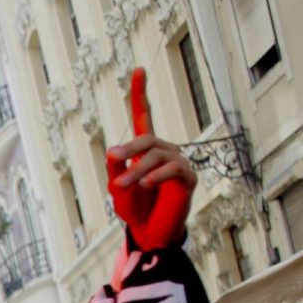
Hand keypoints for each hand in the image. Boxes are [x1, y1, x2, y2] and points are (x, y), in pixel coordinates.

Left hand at [106, 69, 194, 250]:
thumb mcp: (117, 188)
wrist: (149, 233)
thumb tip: (114, 151)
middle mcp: (164, 151)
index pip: (144, 116)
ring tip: (124, 186)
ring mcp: (178, 163)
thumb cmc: (134, 208)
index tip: (138, 69)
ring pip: (157, 156)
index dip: (140, 94)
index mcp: (145, 149)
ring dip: (137, 170)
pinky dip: (157, 176)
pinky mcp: (188, 178)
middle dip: (129, 149)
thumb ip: (115, 169)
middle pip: (147, 139)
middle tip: (114, 158)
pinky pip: (173, 169)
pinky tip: (145, 184)